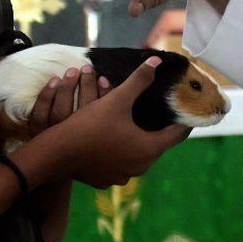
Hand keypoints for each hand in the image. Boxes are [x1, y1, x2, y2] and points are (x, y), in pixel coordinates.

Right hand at [18, 56, 190, 187]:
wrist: (56, 154)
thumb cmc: (89, 126)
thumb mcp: (116, 100)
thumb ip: (138, 80)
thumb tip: (155, 61)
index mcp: (149, 149)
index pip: (177, 134)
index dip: (183, 120)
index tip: (187, 110)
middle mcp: (141, 167)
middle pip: (158, 145)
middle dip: (159, 128)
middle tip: (161, 113)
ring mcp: (123, 177)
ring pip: (139, 156)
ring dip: (140, 140)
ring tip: (138, 124)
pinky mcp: (107, 181)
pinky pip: (121, 164)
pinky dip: (122, 152)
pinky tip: (115, 140)